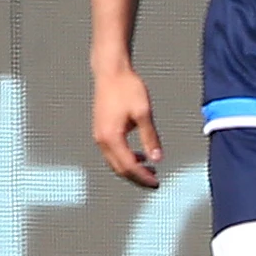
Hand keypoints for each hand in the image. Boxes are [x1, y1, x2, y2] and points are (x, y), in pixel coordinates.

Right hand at [92, 65, 161, 186]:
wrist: (111, 72)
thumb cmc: (127, 88)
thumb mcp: (144, 113)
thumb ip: (150, 137)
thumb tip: (157, 159)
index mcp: (111, 137)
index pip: (128, 166)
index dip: (142, 177)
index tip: (156, 183)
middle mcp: (101, 140)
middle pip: (119, 168)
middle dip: (137, 178)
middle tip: (155, 182)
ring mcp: (99, 136)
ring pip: (114, 162)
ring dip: (131, 169)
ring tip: (149, 172)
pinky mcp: (101, 131)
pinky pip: (112, 153)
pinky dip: (125, 159)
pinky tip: (139, 156)